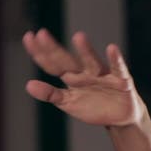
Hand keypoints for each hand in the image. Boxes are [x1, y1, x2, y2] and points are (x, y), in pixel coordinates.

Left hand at [22, 29, 144, 127]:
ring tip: (78, 37)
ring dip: (85, 51)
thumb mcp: (68, 102)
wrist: (120, 115)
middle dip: (54, 50)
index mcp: (71, 77)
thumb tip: (28, 85)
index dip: (39, 53)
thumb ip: (49, 93)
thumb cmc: (92, 105)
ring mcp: (103, 75)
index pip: (52, 64)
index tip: (28, 36)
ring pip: (92, 62)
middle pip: (67, 61)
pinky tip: (111, 48)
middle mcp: (85, 72)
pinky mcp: (122, 80)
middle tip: (42, 34)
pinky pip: (118, 68)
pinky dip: (116, 59)